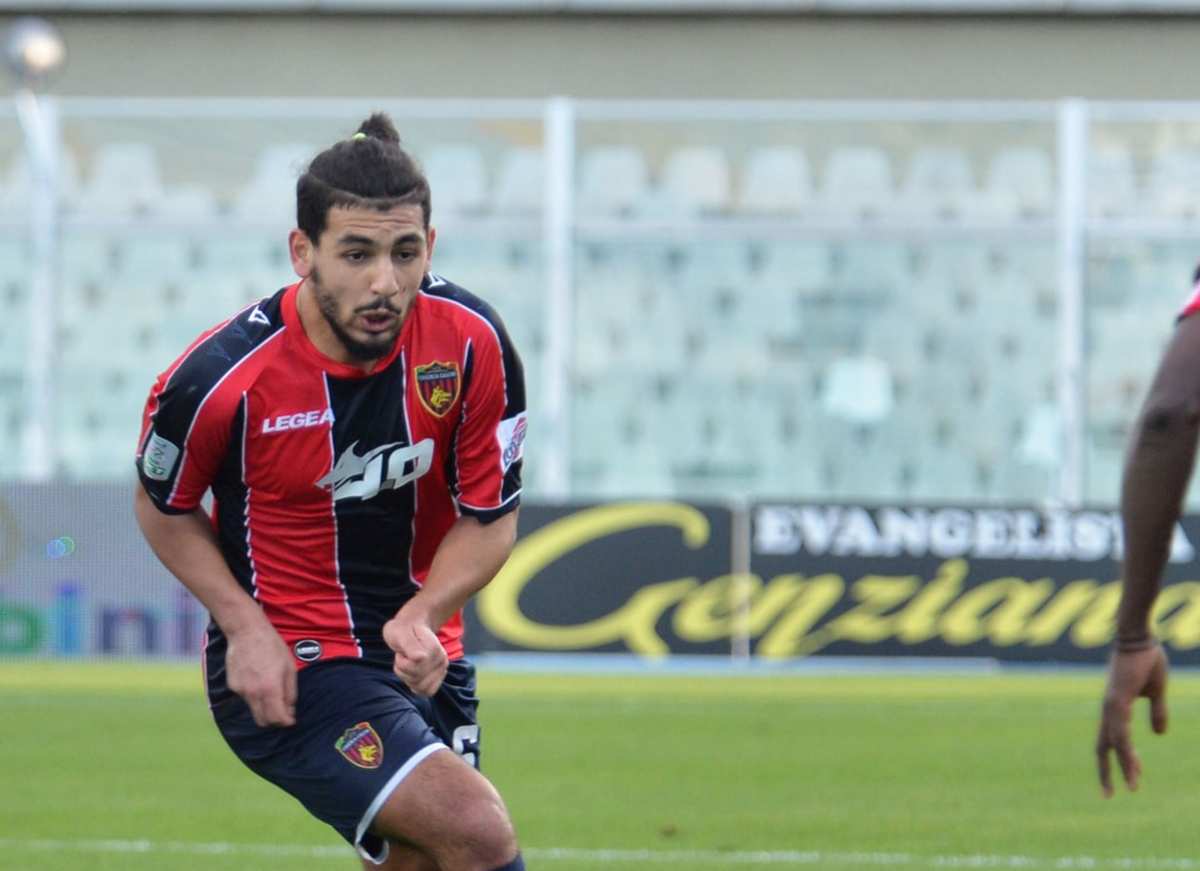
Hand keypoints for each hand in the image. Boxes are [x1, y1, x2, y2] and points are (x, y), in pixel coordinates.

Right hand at [224, 620, 297, 727]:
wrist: (246, 632)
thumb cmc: (272, 647)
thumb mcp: (289, 668)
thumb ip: (290, 692)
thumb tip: (290, 710)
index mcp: (270, 689)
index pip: (277, 718)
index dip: (286, 722)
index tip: (291, 720)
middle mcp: (253, 693)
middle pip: (263, 721)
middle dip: (275, 721)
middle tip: (283, 713)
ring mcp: (241, 690)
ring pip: (253, 710)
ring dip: (264, 709)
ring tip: (272, 692)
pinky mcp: (233, 686)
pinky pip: (245, 698)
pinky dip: (254, 697)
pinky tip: (258, 680)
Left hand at [383, 608, 447, 696]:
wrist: (413, 626)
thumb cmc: (403, 630)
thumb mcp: (399, 631)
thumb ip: (409, 645)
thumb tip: (420, 658)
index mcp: (433, 648)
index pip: (414, 668)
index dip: (401, 662)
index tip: (402, 650)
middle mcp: (441, 659)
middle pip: (416, 680)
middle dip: (403, 670)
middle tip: (405, 656)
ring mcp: (442, 669)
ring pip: (420, 688)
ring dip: (408, 677)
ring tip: (408, 662)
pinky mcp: (439, 677)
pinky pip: (426, 691)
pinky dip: (415, 685)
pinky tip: (412, 672)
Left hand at [1096, 642, 1168, 797]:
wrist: (1138, 637)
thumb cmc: (1145, 659)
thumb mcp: (1155, 691)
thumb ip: (1156, 712)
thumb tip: (1158, 733)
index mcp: (1114, 708)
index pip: (1110, 740)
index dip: (1118, 761)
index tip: (1128, 781)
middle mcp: (1108, 710)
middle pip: (1103, 747)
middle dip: (1106, 772)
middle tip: (1109, 796)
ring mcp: (1110, 705)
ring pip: (1114, 743)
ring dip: (1123, 766)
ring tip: (1132, 786)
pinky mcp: (1116, 700)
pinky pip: (1120, 730)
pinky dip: (1125, 749)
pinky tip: (1131, 764)